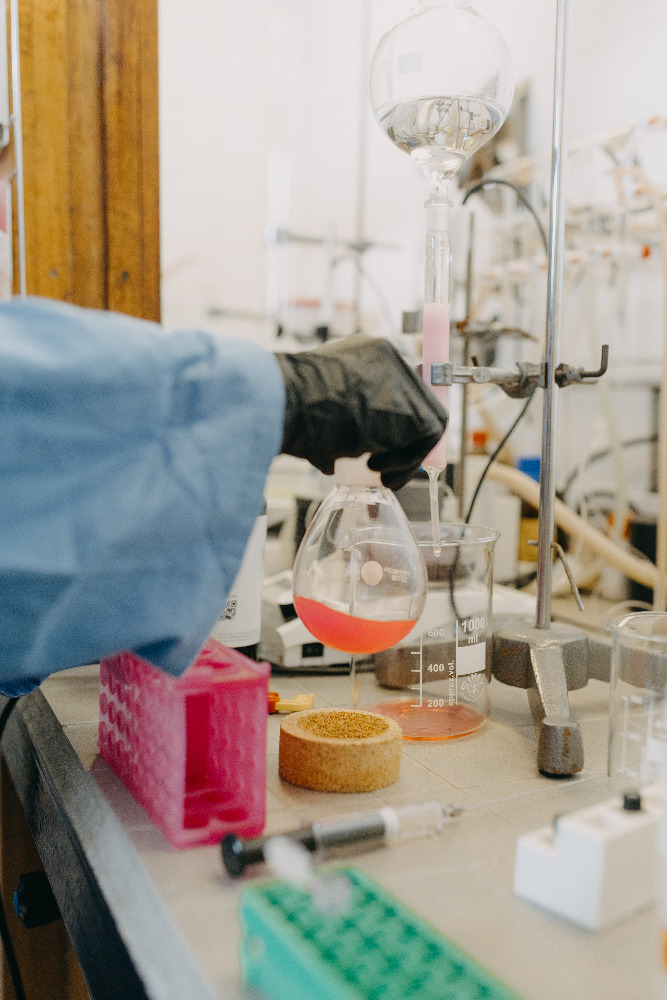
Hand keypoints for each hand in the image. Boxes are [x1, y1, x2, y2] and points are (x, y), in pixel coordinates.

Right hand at [275, 335, 447, 489]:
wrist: (283, 402)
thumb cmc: (286, 409)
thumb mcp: (316, 409)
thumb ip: (336, 422)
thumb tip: (335, 457)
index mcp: (363, 353)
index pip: (394, 386)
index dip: (392, 421)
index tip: (380, 446)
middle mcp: (387, 358)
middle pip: (416, 401)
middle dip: (404, 438)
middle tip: (382, 465)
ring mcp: (403, 379)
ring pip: (424, 420)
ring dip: (404, 453)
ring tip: (376, 470)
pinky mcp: (412, 407)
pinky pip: (426, 438)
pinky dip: (407, 461)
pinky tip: (381, 472)